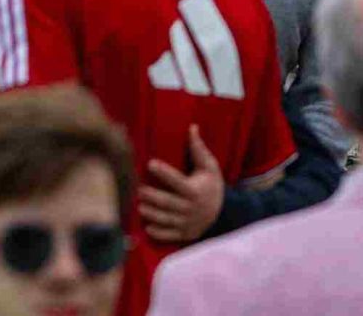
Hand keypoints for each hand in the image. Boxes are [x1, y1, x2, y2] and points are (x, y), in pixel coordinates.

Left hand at [136, 127, 224, 245]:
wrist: (224, 213)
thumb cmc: (212, 186)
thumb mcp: (210, 167)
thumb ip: (199, 149)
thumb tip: (192, 127)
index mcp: (195, 191)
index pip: (177, 181)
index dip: (164, 172)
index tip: (150, 163)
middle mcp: (191, 208)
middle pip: (168, 202)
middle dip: (152, 196)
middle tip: (137, 188)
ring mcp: (187, 223)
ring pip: (166, 219)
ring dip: (151, 213)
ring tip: (139, 206)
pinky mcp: (184, 233)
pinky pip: (169, 235)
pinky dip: (158, 232)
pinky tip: (147, 227)